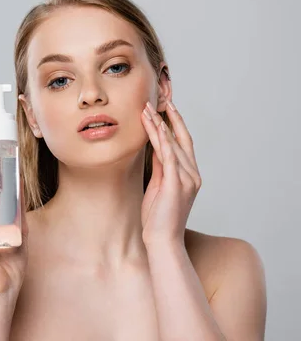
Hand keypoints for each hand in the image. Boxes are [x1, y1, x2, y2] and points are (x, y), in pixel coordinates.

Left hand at [140, 101, 201, 245]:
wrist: (163, 240)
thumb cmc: (158, 217)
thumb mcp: (158, 187)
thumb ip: (160, 168)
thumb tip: (154, 149)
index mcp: (190, 175)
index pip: (183, 143)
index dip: (174, 124)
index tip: (164, 108)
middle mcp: (192, 174)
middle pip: (181, 138)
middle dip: (169, 118)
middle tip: (158, 100)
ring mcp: (187, 179)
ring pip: (173, 144)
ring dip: (159, 125)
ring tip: (147, 109)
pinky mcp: (176, 184)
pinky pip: (169, 156)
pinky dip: (162, 140)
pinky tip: (155, 126)